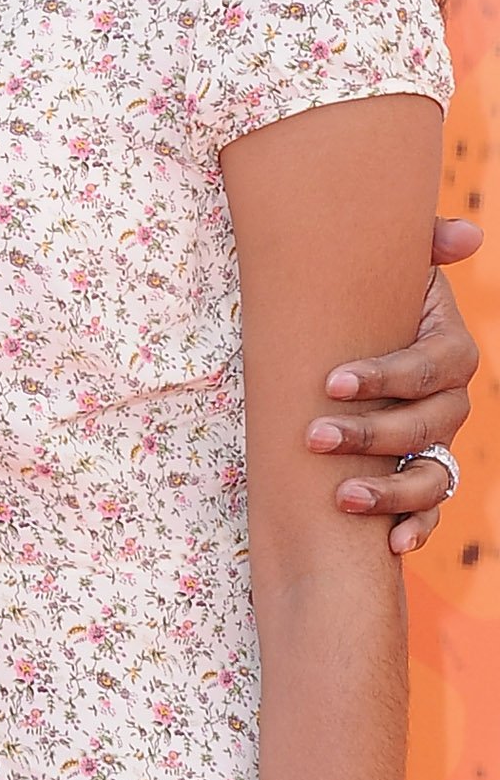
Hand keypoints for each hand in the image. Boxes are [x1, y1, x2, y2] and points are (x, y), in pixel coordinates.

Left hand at [308, 218, 480, 554]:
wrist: (343, 337)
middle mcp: (451, 402)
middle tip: (312, 436)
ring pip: (433, 476)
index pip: (433, 367)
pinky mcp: (418, 479)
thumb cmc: (361, 297)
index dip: (388, 376)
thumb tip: (468, 234)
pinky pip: (429, 512)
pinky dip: (415, 529)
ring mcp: (438, 445)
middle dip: (372, 435)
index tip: (331, 381)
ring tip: (342, 497)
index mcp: (449, 350)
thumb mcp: (385, 267)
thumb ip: (422, 244)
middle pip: (429, 425)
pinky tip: (392, 545)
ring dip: (393, 491)